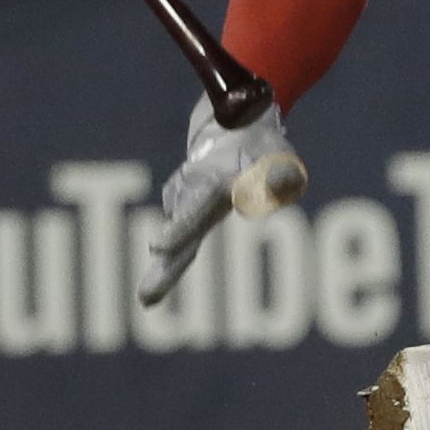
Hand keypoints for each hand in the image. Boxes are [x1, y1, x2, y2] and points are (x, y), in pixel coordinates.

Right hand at [146, 94, 307, 305]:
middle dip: (164, 266)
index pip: (195, 206)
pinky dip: (166, 269)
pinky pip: (176, 246)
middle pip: (178, 235)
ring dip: (162, 273)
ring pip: (174, 245)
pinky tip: (152, 295)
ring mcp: (181, 205)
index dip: (179, 227)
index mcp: (213, 180)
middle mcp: (189, 194)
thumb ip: (282, 174)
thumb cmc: (259, 149)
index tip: (157, 246)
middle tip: (145, 297)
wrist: (232, 131)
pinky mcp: (180, 215)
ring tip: (148, 298)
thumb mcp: (277, 156)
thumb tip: (283, 186)